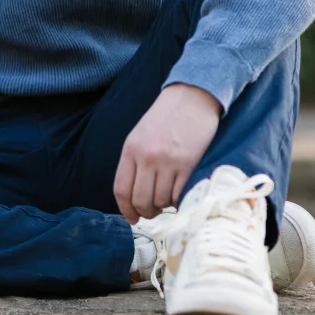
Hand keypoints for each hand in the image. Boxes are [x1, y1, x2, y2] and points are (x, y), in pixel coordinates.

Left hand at [113, 84, 222, 223]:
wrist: (193, 96)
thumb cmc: (167, 115)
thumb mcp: (141, 134)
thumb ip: (135, 160)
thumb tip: (134, 194)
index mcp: (131, 149)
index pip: (121, 189)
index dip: (125, 210)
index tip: (132, 218)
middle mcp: (147, 156)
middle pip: (140, 200)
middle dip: (146, 213)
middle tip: (153, 213)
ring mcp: (168, 161)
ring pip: (161, 201)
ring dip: (164, 207)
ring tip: (168, 200)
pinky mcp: (188, 164)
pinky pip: (180, 194)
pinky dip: (179, 201)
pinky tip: (180, 194)